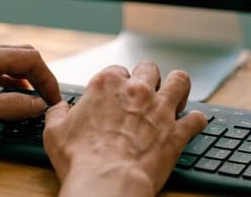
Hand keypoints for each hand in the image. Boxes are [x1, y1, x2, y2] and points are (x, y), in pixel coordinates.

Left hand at [0, 42, 60, 133]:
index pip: (32, 58)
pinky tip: (5, 95)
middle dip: (39, 75)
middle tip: (46, 97)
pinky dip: (7, 80)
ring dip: (23, 78)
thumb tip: (38, 105)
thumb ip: (12, 105)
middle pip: (22, 55)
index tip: (53, 98)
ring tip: (30, 99)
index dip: (48, 78)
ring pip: (6, 61)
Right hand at [44, 62, 207, 196]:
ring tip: (175, 97)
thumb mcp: (55, 132)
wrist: (107, 182)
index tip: (117, 95)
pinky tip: (193, 124)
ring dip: (178, 87)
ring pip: (179, 81)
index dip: (117, 82)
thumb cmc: (80, 159)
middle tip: (146, 93)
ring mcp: (160, 109)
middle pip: (150, 68)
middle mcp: (137, 90)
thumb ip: (58, 114)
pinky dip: (196, 121)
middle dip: (149, 78)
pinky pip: (196, 118)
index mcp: (107, 85)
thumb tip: (59, 108)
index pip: (117, 70)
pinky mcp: (177, 131)